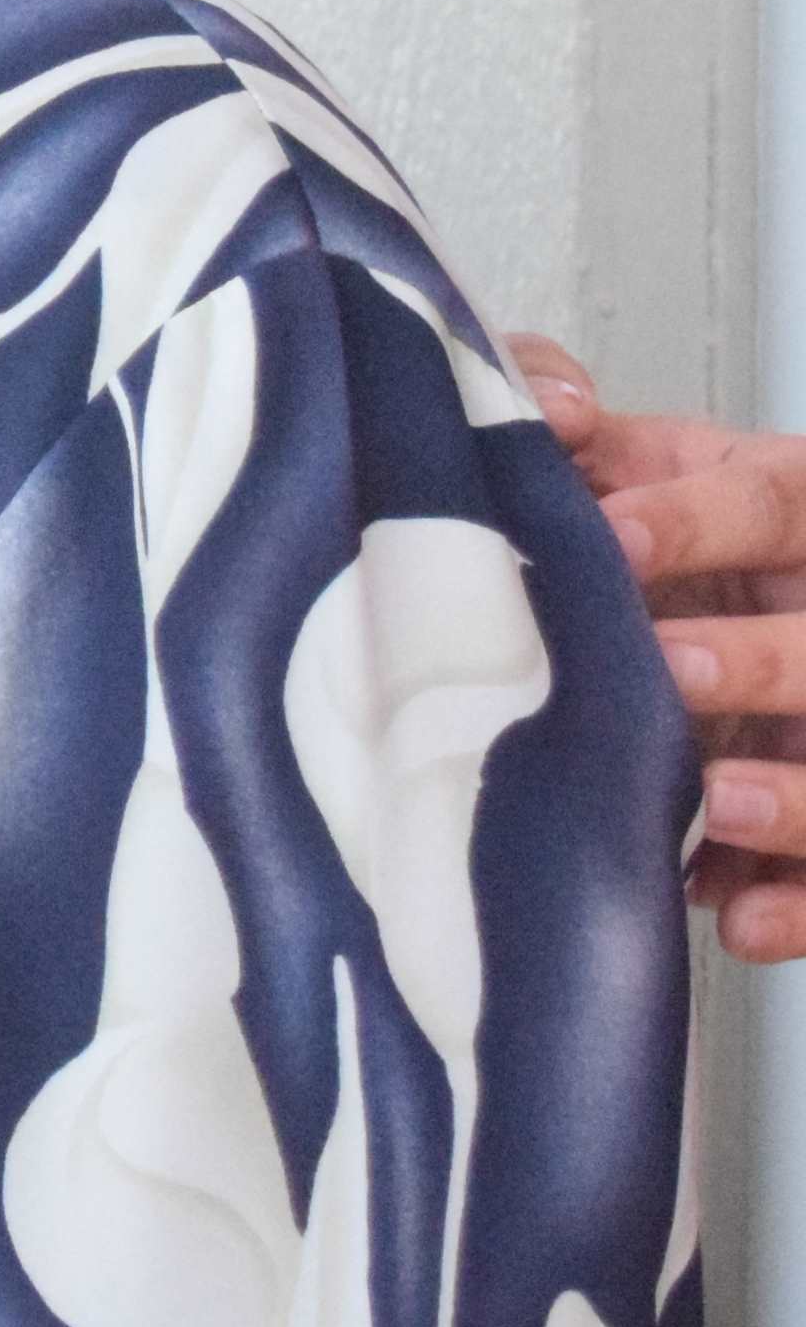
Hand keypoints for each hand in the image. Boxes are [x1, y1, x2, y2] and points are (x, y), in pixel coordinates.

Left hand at [517, 333, 805, 958]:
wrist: (727, 604)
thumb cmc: (671, 527)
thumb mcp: (641, 458)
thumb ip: (577, 425)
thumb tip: (546, 408)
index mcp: (796, 507)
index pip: (775, 502)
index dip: (702, 518)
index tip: (617, 534)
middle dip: (762, 660)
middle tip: (672, 669)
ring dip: (801, 796)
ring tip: (720, 802)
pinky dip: (797, 904)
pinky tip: (734, 918)